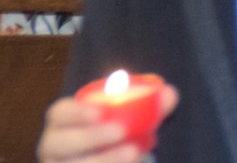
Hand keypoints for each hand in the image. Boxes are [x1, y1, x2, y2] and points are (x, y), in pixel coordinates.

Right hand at [39, 84, 180, 162]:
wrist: (111, 156)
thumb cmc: (117, 130)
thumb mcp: (132, 117)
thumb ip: (151, 104)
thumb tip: (168, 94)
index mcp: (64, 121)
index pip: (59, 113)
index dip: (75, 112)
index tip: (100, 112)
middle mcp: (54, 146)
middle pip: (58, 143)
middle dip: (88, 137)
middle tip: (120, 131)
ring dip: (102, 160)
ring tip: (133, 153)